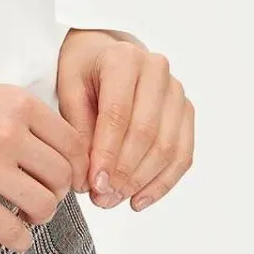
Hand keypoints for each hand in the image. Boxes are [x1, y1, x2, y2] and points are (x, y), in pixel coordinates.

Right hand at [0, 70, 89, 253]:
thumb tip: (58, 154)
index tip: (65, 176)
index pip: (74, 143)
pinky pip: (12, 231)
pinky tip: (12, 234)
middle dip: (57, 191)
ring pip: (44, 205)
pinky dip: (19, 239)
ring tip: (25, 213)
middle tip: (40, 194)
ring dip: (40, 215)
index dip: (75, 165)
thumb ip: (23, 118)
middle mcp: (8, 133)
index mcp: (18, 103)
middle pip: (63, 176)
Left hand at [56, 30, 193, 212]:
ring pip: (168, 147)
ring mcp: (176, 91)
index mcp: (124, 59)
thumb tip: (87, 181)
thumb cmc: (82, 70)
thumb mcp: (67, 90)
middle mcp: (157, 70)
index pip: (118, 114)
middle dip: (123, 173)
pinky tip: (140, 200)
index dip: (107, 153)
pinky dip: (163, 182)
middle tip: (101, 199)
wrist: (103, 53)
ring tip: (114, 200)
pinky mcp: (186, 110)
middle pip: (146, 132)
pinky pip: (183, 153)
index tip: (93, 184)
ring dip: (142, 181)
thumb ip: (77, 131)